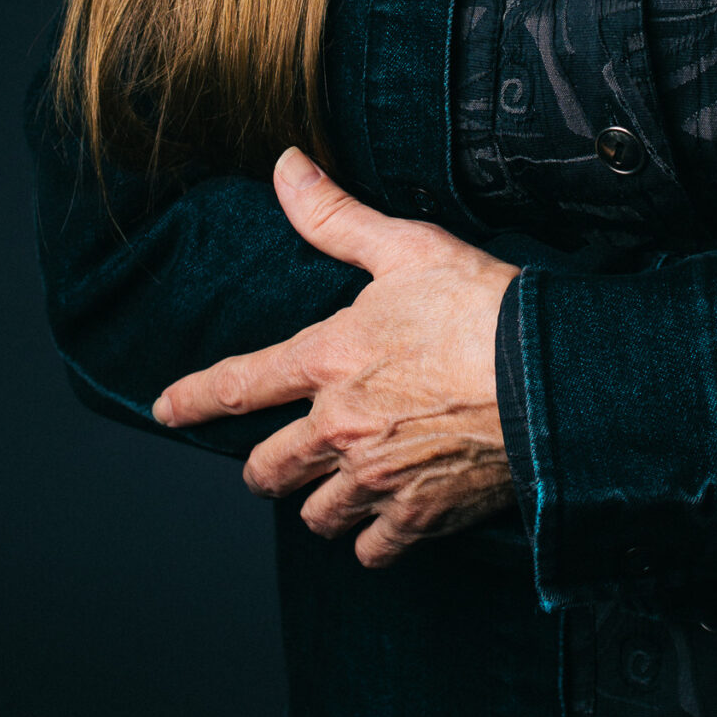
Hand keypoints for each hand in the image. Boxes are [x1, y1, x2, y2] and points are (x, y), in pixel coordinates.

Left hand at [151, 150, 519, 567]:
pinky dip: (372, 541)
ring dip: (319, 504)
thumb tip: (284, 168)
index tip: (167, 411)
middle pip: (269, 470)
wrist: (549, 377)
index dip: (195, 399)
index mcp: (329, 359)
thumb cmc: (481, 304)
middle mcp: (339, 427)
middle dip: (266, 468)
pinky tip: (383, 524)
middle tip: (277, 462)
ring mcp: (377, 477)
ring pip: (316, 515)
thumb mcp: (406, 246)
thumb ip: (335, 216)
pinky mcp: (419, 514)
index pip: (239, 385)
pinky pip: (371, 549)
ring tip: (335, 490)